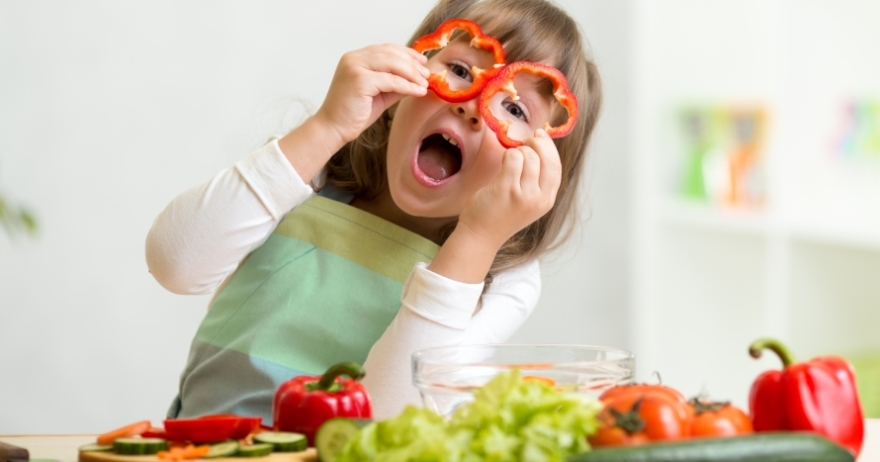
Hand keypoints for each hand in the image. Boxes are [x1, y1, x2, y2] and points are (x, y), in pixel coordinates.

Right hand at [314, 44, 428, 144]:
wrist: (333, 129)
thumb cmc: (353, 113)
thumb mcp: (380, 94)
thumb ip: (395, 84)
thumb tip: (418, 79)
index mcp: (356, 58)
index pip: (386, 49)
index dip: (407, 53)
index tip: (422, 61)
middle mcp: (353, 58)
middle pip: (391, 54)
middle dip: (412, 64)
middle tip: (427, 74)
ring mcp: (355, 67)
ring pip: (392, 64)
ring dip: (412, 73)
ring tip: (425, 83)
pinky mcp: (359, 80)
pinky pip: (391, 80)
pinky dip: (407, 86)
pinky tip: (418, 91)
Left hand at [458, 129, 562, 249]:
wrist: (481, 235)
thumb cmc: (501, 214)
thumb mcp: (528, 201)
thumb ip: (536, 180)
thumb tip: (540, 145)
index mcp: (547, 200)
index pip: (556, 167)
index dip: (549, 148)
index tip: (540, 135)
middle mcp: (539, 199)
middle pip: (546, 159)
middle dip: (536, 144)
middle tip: (523, 143)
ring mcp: (523, 195)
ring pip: (528, 156)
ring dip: (517, 151)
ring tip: (509, 161)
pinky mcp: (506, 189)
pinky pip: (512, 158)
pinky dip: (507, 155)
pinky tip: (502, 162)